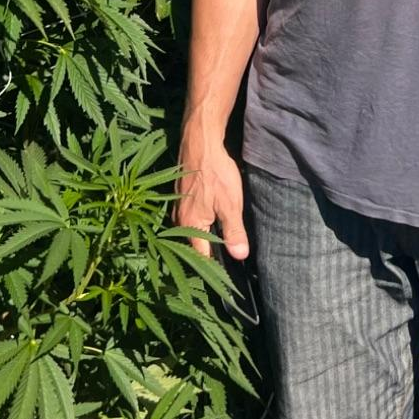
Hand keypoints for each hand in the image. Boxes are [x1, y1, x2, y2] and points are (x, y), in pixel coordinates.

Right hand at [174, 138, 249, 259]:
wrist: (200, 143)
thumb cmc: (215, 173)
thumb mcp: (230, 204)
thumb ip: (234, 232)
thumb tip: (240, 256)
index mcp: (190, 226)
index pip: (201, 257)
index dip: (215, 266)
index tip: (227, 274)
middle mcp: (178, 221)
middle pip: (195, 245)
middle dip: (210, 251)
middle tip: (228, 256)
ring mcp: (177, 209)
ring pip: (192, 231)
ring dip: (205, 236)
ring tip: (222, 241)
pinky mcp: (180, 198)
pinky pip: (190, 218)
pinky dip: (201, 223)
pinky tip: (212, 219)